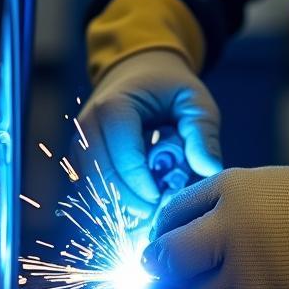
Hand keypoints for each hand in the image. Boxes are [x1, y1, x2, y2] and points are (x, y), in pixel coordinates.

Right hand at [78, 49, 222, 217]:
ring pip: (90, 187)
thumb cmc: (169, 88)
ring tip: (149, 211)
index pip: (123, 155)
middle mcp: (88, 123)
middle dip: (130, 202)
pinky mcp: (79, 157)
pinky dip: (111, 202)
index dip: (142, 184)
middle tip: (158, 215)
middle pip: (101, 176)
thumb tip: (210, 168)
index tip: (164, 200)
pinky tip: (136, 205)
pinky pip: (88, 189)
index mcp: (115, 105)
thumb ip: (203, 132)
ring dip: (119, 206)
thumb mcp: (195, 101)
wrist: (139, 73)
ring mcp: (79, 141)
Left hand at [143, 166, 288, 288]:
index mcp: (226, 190)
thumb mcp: (256, 182)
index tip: (161, 245)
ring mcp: (243, 269)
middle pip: (171, 258)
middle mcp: (227, 227)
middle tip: (178, 269)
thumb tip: (175, 229)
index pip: (171, 213)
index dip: (161, 233)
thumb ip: (213, 201)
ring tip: (232, 277)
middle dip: (169, 266)